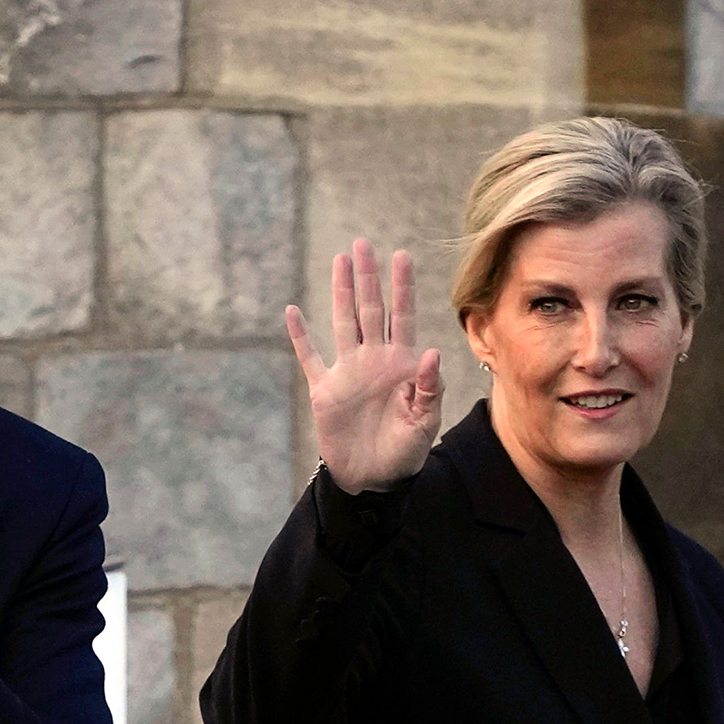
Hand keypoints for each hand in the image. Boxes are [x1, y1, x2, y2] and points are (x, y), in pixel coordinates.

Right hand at [287, 239, 442, 492]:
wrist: (373, 480)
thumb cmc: (406, 453)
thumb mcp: (424, 423)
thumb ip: (428, 388)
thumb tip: (431, 352)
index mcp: (401, 364)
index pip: (403, 316)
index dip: (402, 287)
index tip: (402, 256)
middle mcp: (374, 360)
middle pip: (370, 309)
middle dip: (368, 277)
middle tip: (363, 244)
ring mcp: (348, 372)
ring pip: (343, 322)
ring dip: (341, 292)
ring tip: (340, 261)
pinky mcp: (325, 390)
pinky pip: (310, 357)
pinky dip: (300, 336)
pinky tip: (292, 312)